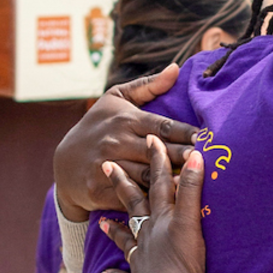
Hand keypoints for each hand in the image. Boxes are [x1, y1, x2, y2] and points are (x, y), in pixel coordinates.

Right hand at [53, 64, 198, 220]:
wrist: (63, 164)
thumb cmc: (97, 126)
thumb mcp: (116, 98)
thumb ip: (148, 86)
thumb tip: (176, 69)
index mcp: (126, 119)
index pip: (163, 126)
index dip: (187, 133)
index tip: (208, 137)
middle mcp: (117, 142)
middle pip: (158, 152)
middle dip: (183, 156)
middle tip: (208, 159)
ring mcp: (107, 166)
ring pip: (146, 176)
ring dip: (171, 180)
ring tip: (194, 181)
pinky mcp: (100, 190)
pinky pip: (129, 196)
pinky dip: (149, 201)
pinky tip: (170, 203)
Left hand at [100, 136, 207, 272]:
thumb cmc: (184, 265)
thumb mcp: (191, 223)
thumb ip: (192, 189)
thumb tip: (194, 154)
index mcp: (161, 221)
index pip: (158, 184)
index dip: (156, 160)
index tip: (150, 137)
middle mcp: (146, 237)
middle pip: (134, 206)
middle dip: (123, 184)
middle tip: (107, 166)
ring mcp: (139, 262)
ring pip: (124, 241)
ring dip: (115, 230)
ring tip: (102, 223)